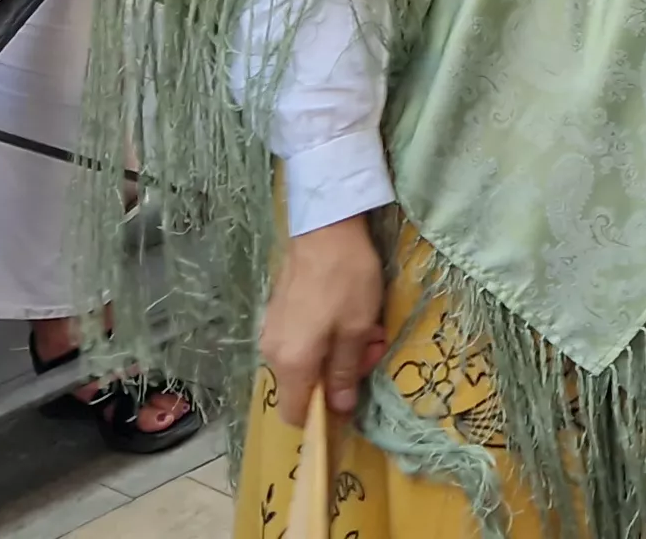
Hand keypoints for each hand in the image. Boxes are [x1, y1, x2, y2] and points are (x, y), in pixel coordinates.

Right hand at [259, 218, 389, 426]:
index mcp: (291, 363)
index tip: (352, 399)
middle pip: (305, 386)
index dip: (322, 416)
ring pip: (307, 362)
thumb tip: (339, 409)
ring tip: (366, 328)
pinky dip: (327, 337)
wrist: (325, 228)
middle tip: (372, 348)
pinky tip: (349, 315)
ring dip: (338, 353)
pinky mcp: (279, 314)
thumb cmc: (345, 281)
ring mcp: (273, 331)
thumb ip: (344, 373)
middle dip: (341, 376)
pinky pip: (303, 341)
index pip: (295, 414)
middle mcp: (273, 352)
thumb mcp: (356, 330)